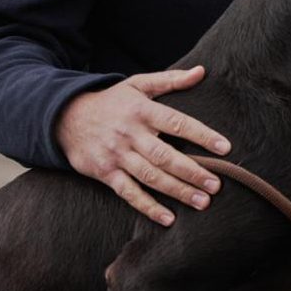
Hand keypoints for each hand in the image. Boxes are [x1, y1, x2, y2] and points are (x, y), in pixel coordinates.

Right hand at [55, 65, 230, 224]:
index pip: (176, 123)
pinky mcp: (105, 172)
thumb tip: (202, 71)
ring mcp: (117, 155)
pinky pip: (129, 193)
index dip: (202, 135)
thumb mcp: (138, 84)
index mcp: (142, 110)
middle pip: (165, 156)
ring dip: (178, 191)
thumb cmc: (111, 102)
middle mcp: (130, 133)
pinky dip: (148, 207)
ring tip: (202, 202)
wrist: (65, 116)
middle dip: (193, 172)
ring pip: (150, 177)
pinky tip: (168, 218)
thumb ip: (171, 80)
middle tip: (216, 185)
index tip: (224, 147)